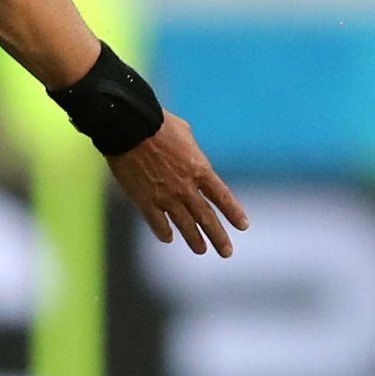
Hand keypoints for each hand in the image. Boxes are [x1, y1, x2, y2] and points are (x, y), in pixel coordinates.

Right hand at [107, 114, 248, 256]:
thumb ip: (191, 150)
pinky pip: (158, 223)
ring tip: (201, 250)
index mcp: (199, 169)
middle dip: (218, 237)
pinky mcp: (145, 201)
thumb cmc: (158, 123)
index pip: (222, 197)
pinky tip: (168, 238)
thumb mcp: (184, 133)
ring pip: (185, 226)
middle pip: (207, 218)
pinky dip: (164, 232)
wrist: (131, 127)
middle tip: (227, 252)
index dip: (233, 213)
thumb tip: (191, 153)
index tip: (243, 226)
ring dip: (195, 240)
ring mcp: (166, 197)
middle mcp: (186, 188)